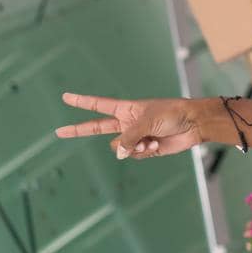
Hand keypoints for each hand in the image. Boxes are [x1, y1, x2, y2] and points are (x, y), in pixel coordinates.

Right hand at [55, 92, 201, 159]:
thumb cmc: (171, 114)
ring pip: (120, 148)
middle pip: (97, 128)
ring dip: (134, 146)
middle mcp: (127, 123)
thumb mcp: (146, 121)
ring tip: (151, 138)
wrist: (193, 125)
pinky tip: (157, 144)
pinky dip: (144, 151)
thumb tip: (119, 153)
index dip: (82, 102)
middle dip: (79, 130)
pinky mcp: (145, 148)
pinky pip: (134, 155)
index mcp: (125, 109)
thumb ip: (128, 138)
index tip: (66, 97)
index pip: (98, 105)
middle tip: (59, 131)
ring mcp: (135, 137)